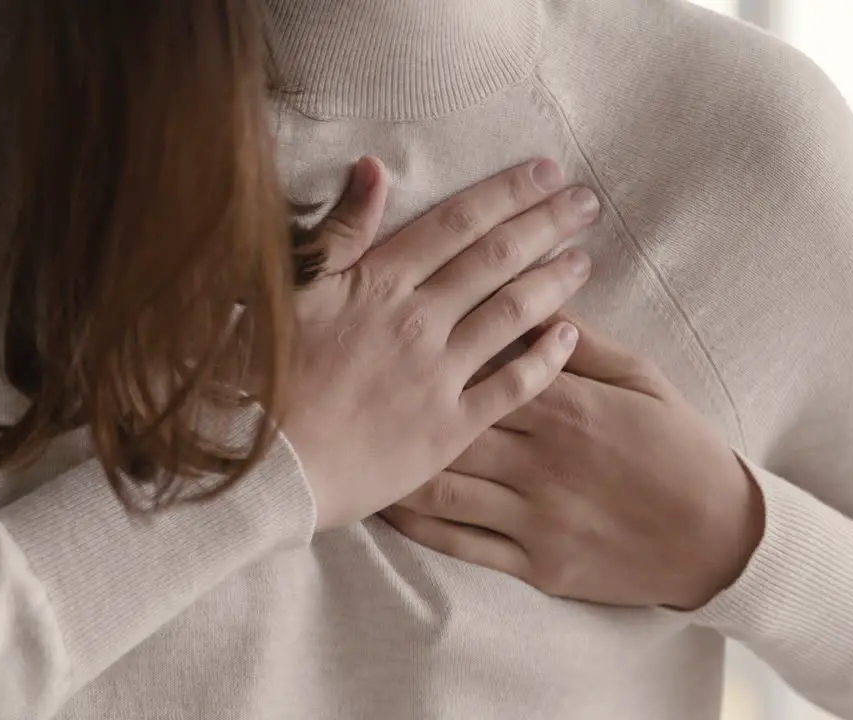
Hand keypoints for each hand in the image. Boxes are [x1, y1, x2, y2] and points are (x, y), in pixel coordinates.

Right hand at [282, 157, 602, 531]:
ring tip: (584, 260)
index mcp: (381, 281)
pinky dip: (546, 359)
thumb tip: (374, 167)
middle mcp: (420, 320)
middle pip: (496, 259)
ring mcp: (438, 375)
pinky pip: (512, 387)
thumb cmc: (265, 376)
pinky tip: (570, 336)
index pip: (459, 223)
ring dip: (553, 282)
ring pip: (512, 315)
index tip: (547, 171)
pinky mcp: (450, 428)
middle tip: (587, 203)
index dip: (507, 192)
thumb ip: (341, 231)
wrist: (267, 465)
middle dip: (546, 223)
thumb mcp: (292, 290)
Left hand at [382, 316, 764, 609]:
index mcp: (567, 406)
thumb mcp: (643, 380)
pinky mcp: (535, 563)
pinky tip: (387, 504)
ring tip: (357, 444)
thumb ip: (584, 343)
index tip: (399, 326)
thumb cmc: (680, 448)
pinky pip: (460, 544)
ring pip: (442, 487)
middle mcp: (541, 460)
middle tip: (356, 382)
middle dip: (399, 402)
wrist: (718, 537)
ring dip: (393, 466)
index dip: (437, 345)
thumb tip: (537, 301)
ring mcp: (535, 516)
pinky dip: (416, 524)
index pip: (484, 364)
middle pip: (448, 422)